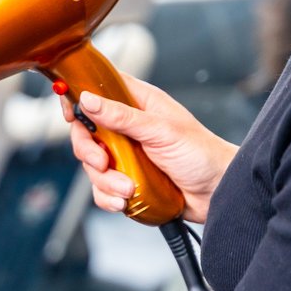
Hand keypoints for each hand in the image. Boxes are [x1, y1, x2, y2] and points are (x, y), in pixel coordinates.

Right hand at [65, 78, 237, 224]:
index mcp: (137, 104)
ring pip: (92, 165)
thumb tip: (89, 99)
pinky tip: (125, 200)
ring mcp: (126, 155)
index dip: (79, 97)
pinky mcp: (127, 180)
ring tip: (129, 188)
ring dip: (105, 181)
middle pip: (86, 133)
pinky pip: (102, 189)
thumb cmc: (202, 154)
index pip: (98, 90)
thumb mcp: (161, 131)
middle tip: (103, 162)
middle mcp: (128, 128)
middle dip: (88, 152)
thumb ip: (123, 116)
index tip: (71, 114)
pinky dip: (109, 197)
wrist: (218, 192)